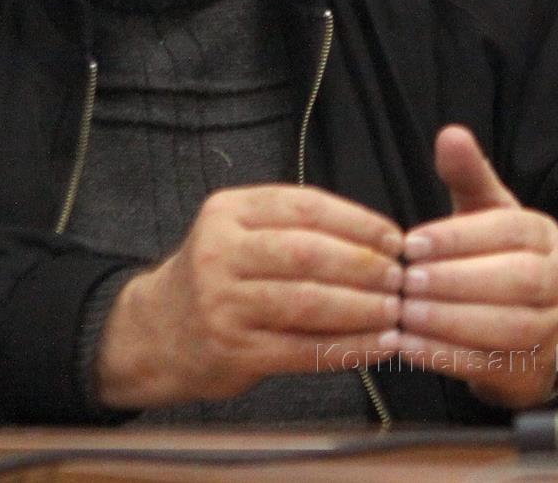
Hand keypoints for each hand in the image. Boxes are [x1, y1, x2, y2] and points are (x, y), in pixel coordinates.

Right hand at [94, 184, 403, 408]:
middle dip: (364, 265)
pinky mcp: (233, 350)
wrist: (156, 333)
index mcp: (228, 211)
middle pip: (307, 253)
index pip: (303, 206)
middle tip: (401, 277)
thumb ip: (294, 226)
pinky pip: (302, 349)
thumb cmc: (219, 277)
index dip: (356, 221)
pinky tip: (376, 345)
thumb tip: (378, 239)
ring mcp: (224, 302)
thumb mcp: (239, 231)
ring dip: (361, 308)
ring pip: (307, 302)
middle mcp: (221, 251)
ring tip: (397, 311)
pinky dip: (347, 347)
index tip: (395, 238)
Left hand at [381, 125, 557, 408]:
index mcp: (543, 236)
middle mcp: (557, 281)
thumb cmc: (491, 254)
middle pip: (517, 281)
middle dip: (456, 281)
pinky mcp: (528, 370)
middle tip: (406, 280)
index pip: (509, 231)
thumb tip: (451, 133)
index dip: (460, 237)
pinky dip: (445, 357)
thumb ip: (467, 175)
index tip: (411, 243)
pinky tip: (407, 345)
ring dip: (450, 321)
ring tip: (404, 313)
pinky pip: (490, 365)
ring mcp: (548, 329)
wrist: (524, 322)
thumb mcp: (482, 211)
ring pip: (508, 327)